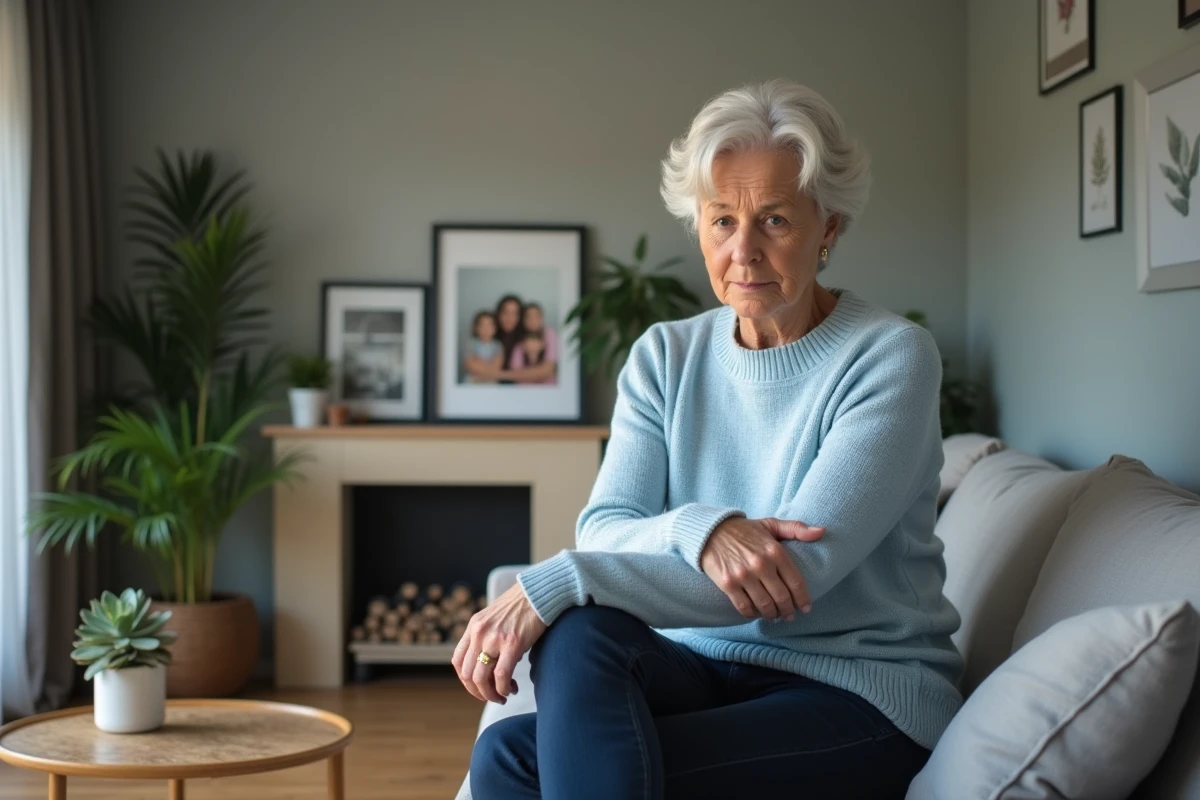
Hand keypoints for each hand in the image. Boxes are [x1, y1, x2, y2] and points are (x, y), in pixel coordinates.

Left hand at [452, 583, 546, 703]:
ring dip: (490, 694)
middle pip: (467, 674)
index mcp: (473, 626)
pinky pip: (501, 675)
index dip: (466, 681)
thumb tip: (489, 667)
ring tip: (503, 696)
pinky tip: (511, 689)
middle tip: (493, 697)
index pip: (458, 661)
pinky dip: (504, 688)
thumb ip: (486, 638)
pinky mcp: (512, 643)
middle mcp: (479, 632)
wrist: (539, 593)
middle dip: (478, 692)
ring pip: (481, 678)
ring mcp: (494, 638)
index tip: (479, 687)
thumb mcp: (494, 619)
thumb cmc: (521, 607)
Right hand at [700, 517, 824, 620]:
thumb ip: (797, 528)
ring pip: (764, 605)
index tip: (806, 608)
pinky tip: (755, 613)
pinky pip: (744, 607)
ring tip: (773, 616)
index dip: (803, 599)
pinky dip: (751, 614)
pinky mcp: (728, 584)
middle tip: (789, 616)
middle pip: (782, 597)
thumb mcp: (771, 524)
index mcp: (775, 551)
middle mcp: (761, 564)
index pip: (796, 582)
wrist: (710, 531)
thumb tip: (821, 532)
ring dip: (772, 615)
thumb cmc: (744, 530)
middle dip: (788, 611)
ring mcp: (744, 575)